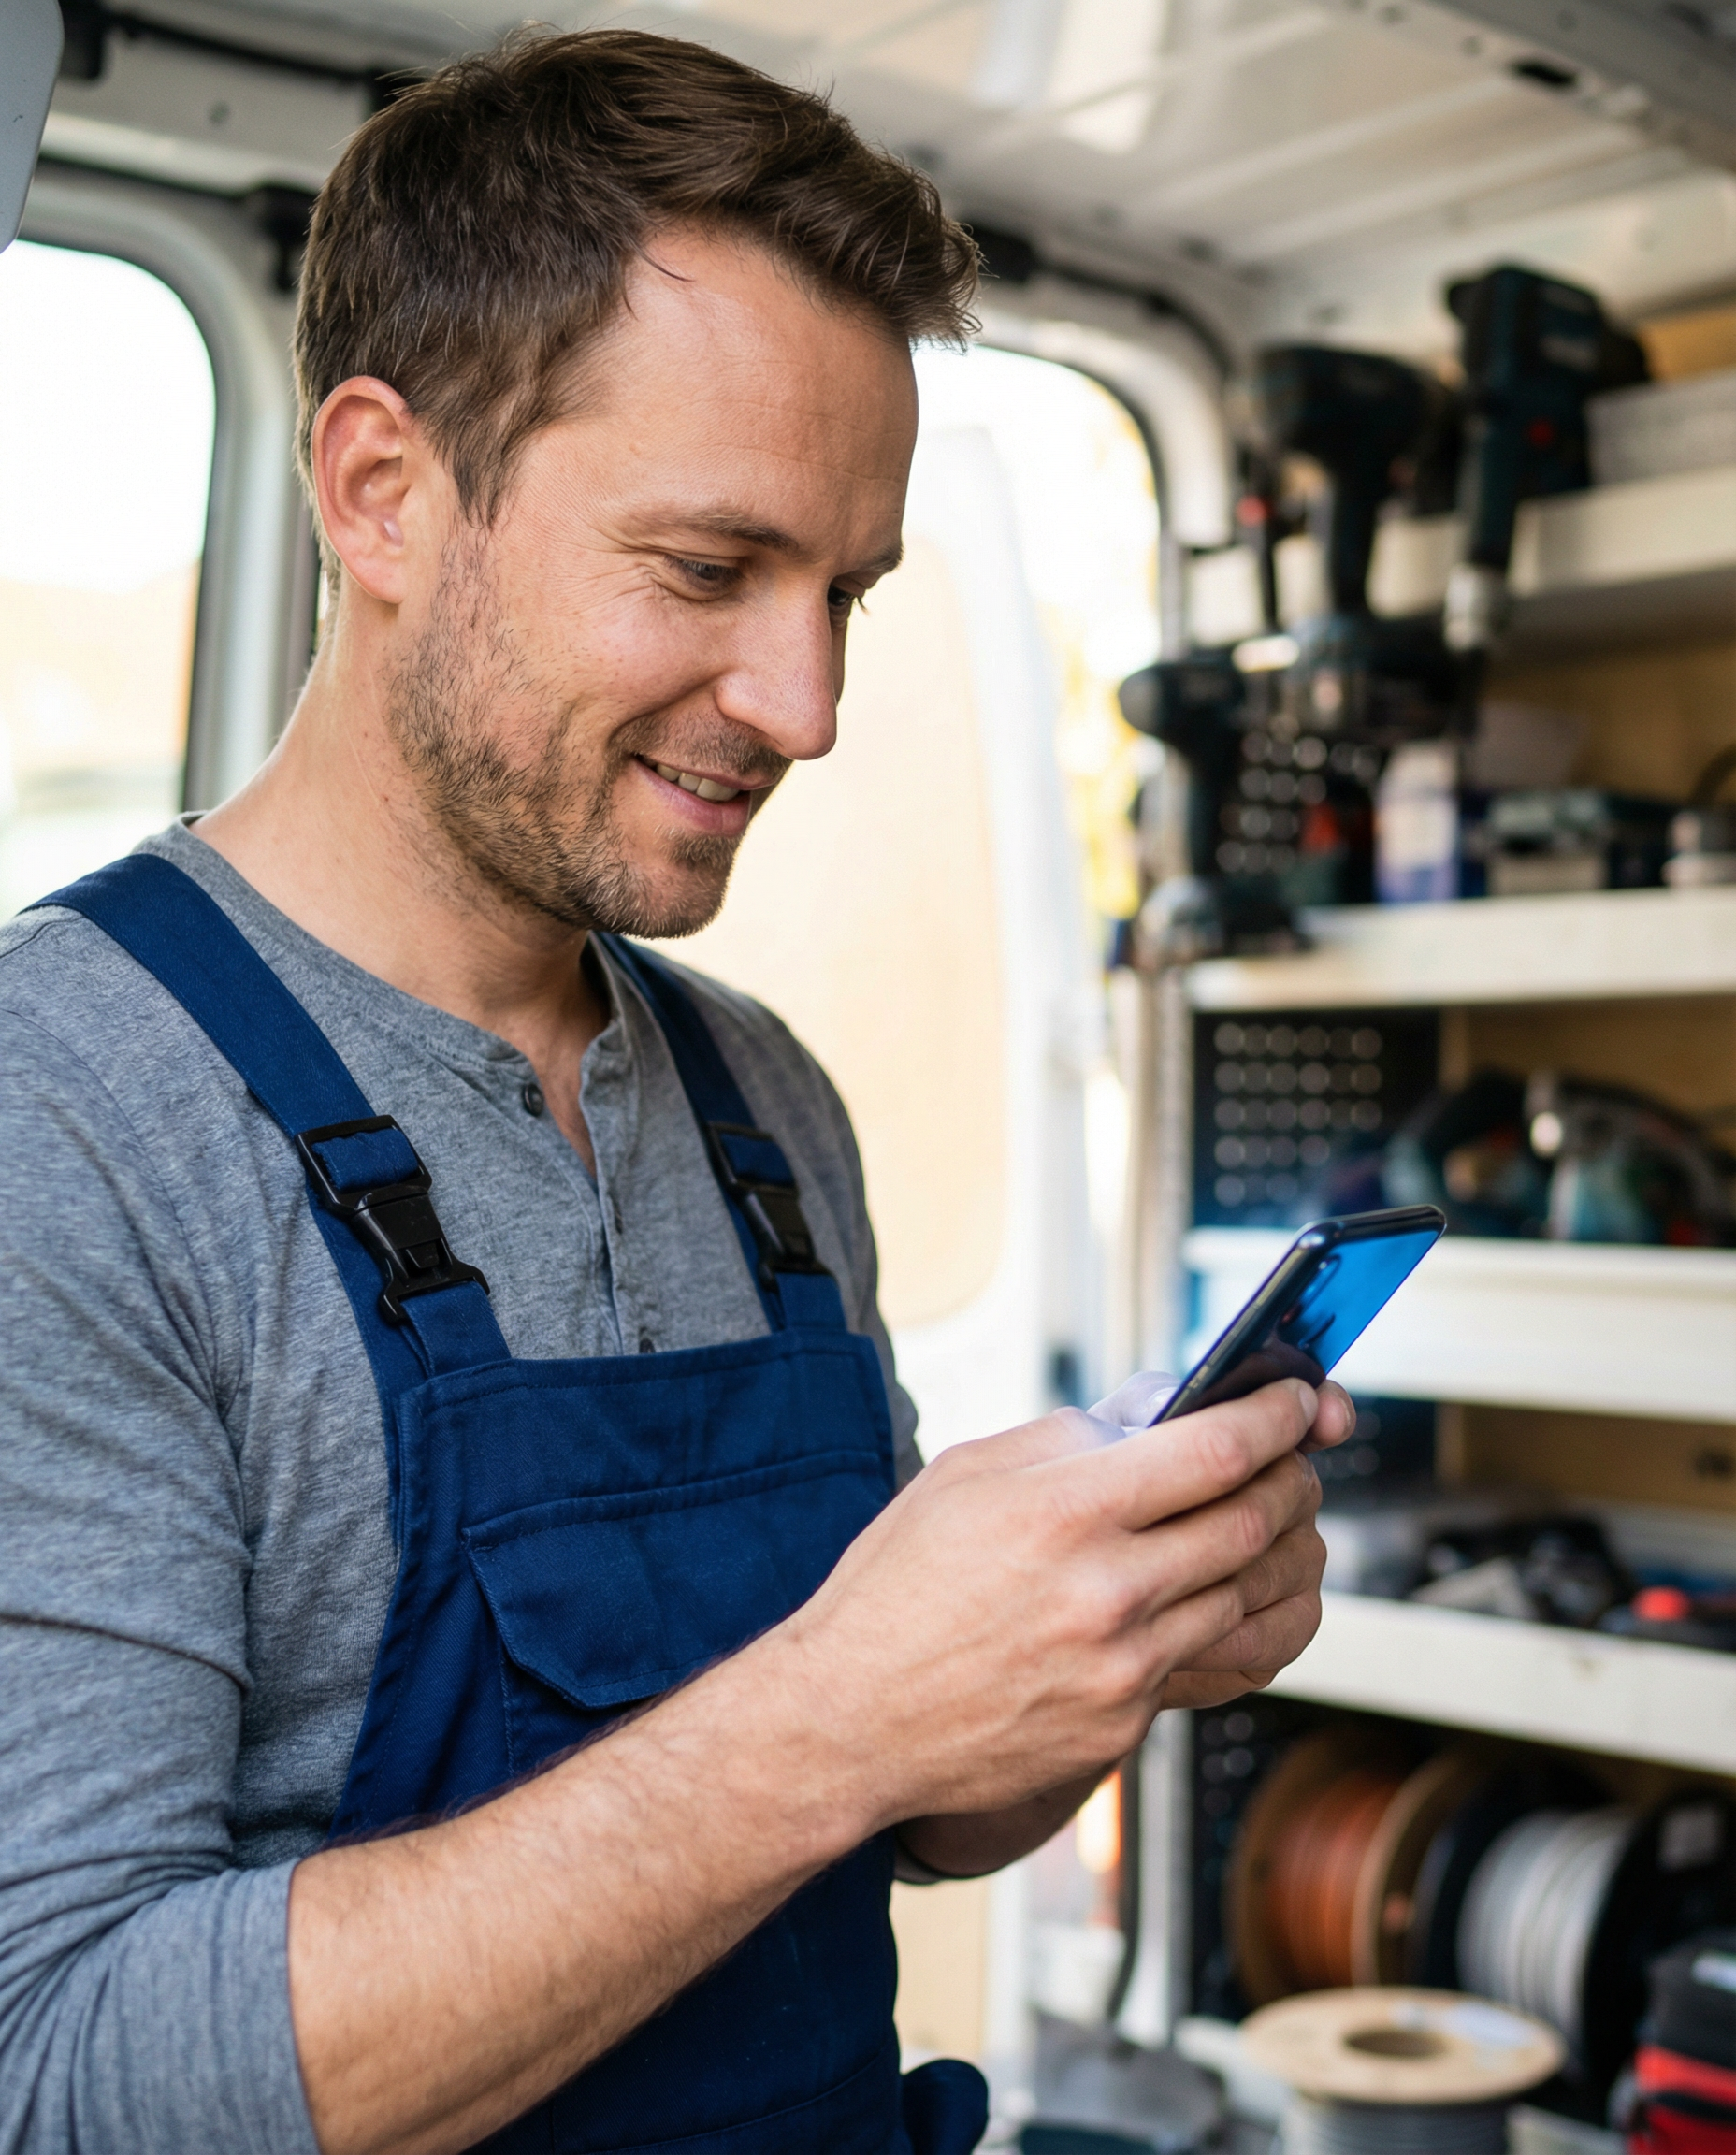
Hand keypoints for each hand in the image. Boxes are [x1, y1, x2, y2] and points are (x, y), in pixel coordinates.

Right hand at [771, 1376, 1341, 1836]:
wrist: (851, 1718)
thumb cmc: (898, 1586)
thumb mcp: (969, 1474)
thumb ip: (1072, 1438)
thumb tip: (1159, 1415)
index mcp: (1067, 1509)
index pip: (1218, 1449)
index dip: (1276, 1418)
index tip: (1296, 1400)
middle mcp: (1107, 1589)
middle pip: (1254, 1523)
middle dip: (1292, 1480)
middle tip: (1294, 1460)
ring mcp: (1123, 1666)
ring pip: (1247, 1595)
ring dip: (1274, 1553)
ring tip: (1267, 1524)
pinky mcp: (1125, 1723)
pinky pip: (1208, 1660)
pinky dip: (1225, 1618)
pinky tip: (1215, 1594)